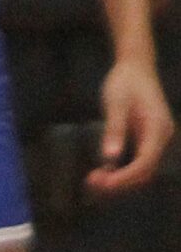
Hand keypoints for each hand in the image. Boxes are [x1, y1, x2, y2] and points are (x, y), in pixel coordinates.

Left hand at [89, 57, 173, 192]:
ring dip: (119, 179)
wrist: (135, 67)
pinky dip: (121, 171)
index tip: (102, 184)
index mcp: (157, 128)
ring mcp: (156, 139)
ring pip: (141, 170)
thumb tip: (110, 157)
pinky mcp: (148, 139)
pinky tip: (102, 171)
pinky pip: (137, 162)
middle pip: (144, 172)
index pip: (145, 163)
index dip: (124, 178)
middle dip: (119, 182)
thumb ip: (114, 130)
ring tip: (92, 180)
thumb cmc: (125, 82)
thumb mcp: (115, 103)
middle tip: (90, 183)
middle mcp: (161, 137)